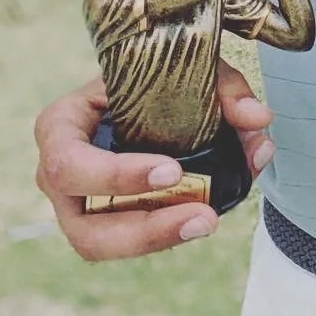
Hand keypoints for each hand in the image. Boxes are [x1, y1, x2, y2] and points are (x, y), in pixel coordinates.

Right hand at [33, 65, 276, 262]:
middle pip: (84, 226)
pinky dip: (169, 232)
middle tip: (201, 215)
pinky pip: (129, 241)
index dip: (115, 176)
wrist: (147, 89)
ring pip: (103, 246)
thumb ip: (224, 89)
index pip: (69, 162)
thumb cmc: (152, 77)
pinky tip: (204, 216)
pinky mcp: (102, 223)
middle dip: (144, 227)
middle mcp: (57, 174)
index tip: (172, 172)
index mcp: (60, 126)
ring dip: (158, 239)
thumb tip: (258, 119)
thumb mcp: (185, 69)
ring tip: (207, 222)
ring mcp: (76, 206)